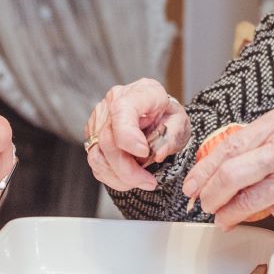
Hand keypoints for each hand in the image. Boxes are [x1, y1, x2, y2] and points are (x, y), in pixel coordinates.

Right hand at [82, 78, 188, 192]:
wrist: (159, 114)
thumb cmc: (168, 116)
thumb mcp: (181, 122)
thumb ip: (172, 135)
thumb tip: (157, 154)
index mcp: (140, 92)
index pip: (122, 110)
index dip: (128, 135)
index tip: (144, 152)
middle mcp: (113, 101)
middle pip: (108, 139)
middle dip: (127, 168)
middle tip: (148, 182)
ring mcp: (99, 118)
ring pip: (98, 154)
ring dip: (119, 176)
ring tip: (141, 181)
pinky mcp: (93, 134)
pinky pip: (96, 161)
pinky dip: (112, 176)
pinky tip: (128, 178)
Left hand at [182, 108, 273, 231]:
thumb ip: (270, 137)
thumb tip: (235, 154)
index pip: (231, 146)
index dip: (205, 168)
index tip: (193, 182)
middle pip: (231, 174)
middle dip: (209, 193)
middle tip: (200, 202)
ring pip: (247, 200)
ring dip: (228, 213)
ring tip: (220, 217)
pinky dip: (265, 214)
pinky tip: (264, 213)